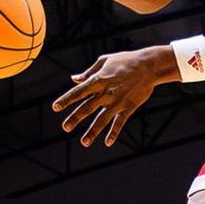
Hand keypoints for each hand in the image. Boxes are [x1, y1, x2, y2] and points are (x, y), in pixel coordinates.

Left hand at [57, 44, 183, 145]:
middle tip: (65, 127)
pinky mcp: (129, 107)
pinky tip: (107, 142)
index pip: (78, 92)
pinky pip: (119, 122)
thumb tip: (74, 78)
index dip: (66, 100)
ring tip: (84, 142)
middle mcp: (106, 93)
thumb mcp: (105, 61)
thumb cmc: (125, 60)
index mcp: (98, 80)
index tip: (55, 108)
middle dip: (75, 118)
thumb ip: (88, 72)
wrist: (148, 65)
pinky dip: (114, 133)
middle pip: (87, 107)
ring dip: (92, 131)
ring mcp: (117, 101)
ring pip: (102, 119)